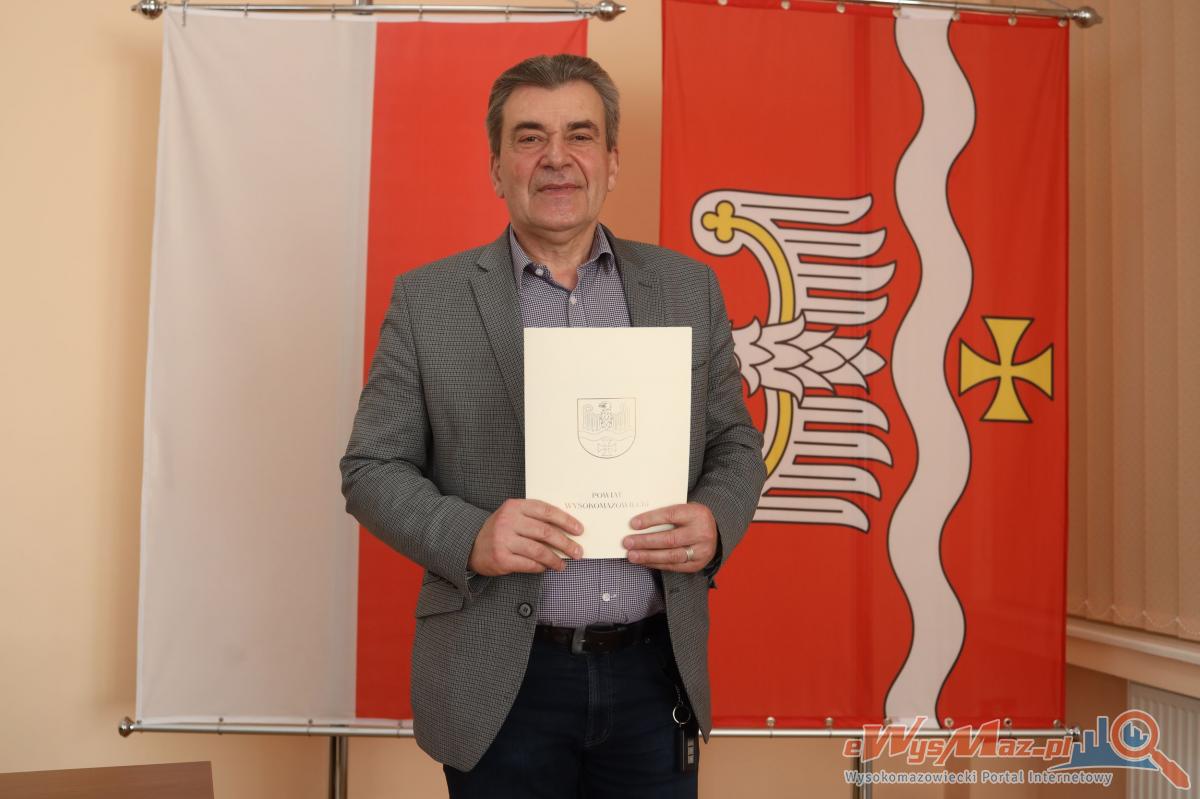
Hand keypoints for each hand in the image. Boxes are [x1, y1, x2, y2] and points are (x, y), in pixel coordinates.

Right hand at [469, 499, 583, 575]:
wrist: (471, 545)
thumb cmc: (500, 530)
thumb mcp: (514, 516)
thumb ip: (535, 519)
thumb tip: (566, 530)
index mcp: (515, 506)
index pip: (546, 511)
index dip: (565, 521)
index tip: (579, 530)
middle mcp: (508, 521)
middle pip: (545, 532)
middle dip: (566, 543)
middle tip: (578, 551)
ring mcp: (503, 540)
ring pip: (539, 551)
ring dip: (555, 559)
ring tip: (563, 564)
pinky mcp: (501, 558)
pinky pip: (529, 564)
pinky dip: (541, 567)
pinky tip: (546, 567)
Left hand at [622, 503, 715, 573]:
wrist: (714, 531)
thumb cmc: (691, 518)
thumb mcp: (684, 510)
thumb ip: (666, 514)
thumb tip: (638, 523)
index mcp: (697, 513)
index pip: (671, 515)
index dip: (651, 520)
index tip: (633, 524)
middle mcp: (702, 532)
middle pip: (670, 539)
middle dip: (646, 542)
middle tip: (628, 542)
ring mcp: (701, 550)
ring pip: (671, 555)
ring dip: (648, 556)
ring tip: (632, 555)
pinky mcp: (697, 564)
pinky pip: (673, 566)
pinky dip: (656, 564)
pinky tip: (643, 561)